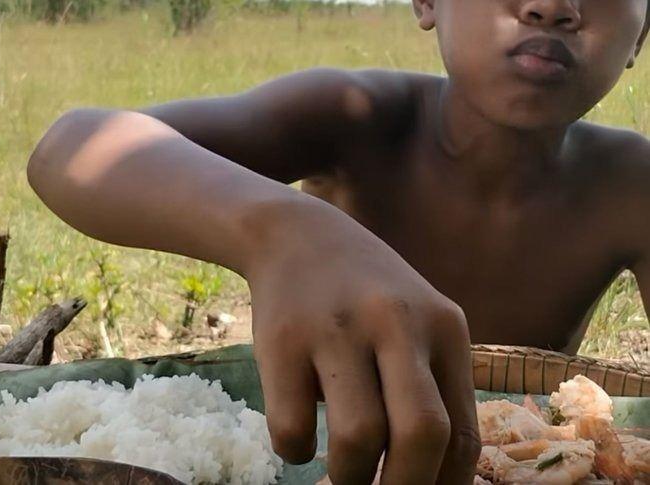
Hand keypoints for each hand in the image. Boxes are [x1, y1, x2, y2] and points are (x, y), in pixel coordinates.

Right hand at [245, 202, 479, 484]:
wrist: (297, 235)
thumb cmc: (366, 292)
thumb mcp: (416, 322)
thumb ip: (433, 387)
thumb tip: (434, 478)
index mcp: (443, 327)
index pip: (462, 433)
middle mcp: (397, 323)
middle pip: (421, 435)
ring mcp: (337, 329)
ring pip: (358, 437)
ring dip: (349, 477)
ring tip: (341, 473)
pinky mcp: (282, 339)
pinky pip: (292, 427)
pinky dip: (295, 452)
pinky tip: (299, 440)